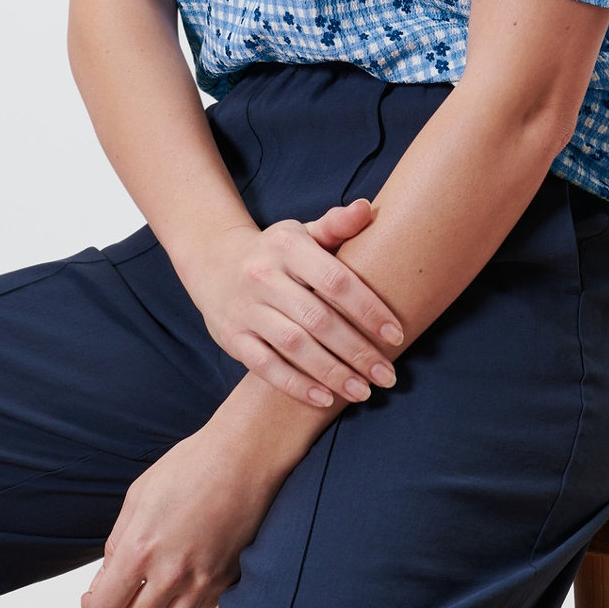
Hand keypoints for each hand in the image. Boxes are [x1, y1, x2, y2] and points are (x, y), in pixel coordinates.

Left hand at [79, 415, 284, 607]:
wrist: (244, 455)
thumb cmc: (192, 464)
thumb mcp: (139, 495)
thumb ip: (118, 541)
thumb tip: (108, 575)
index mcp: (141, 550)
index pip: (105, 607)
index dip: (92, 606)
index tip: (93, 598)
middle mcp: (172, 573)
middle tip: (125, 588)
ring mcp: (203, 580)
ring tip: (155, 585)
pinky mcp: (227, 579)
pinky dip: (185, 603)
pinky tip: (183, 577)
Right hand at [179, 198, 404, 408]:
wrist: (213, 262)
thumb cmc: (276, 251)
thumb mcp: (303, 232)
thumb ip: (336, 225)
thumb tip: (368, 208)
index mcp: (287, 245)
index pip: (335, 280)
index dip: (368, 309)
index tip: (396, 334)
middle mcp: (263, 275)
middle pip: (318, 319)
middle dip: (357, 351)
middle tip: (388, 375)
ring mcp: (245, 308)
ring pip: (294, 346)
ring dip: (333, 373)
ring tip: (364, 391)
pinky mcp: (231, 337)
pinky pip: (266, 366)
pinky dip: (296, 385)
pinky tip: (325, 399)